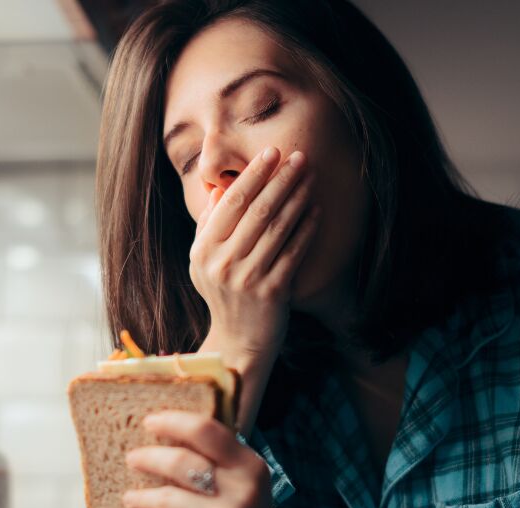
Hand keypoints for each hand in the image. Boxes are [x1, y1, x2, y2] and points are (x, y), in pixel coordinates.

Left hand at [123, 411, 276, 507]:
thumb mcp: (243, 479)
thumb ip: (218, 456)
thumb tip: (166, 431)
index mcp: (249, 466)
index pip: (205, 430)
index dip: (172, 422)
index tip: (149, 421)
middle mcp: (240, 491)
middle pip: (179, 462)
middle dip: (148, 458)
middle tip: (132, 458)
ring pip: (166, 498)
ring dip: (141, 496)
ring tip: (130, 496)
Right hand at [190, 147, 318, 431]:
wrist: (238, 342)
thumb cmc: (224, 294)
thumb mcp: (205, 262)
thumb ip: (210, 225)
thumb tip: (220, 188)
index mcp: (203, 250)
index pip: (230, 203)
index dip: (252, 175)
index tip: (271, 153)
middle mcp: (222, 263)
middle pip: (257, 210)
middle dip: (280, 179)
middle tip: (299, 156)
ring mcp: (248, 278)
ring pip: (277, 227)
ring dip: (297, 197)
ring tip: (310, 177)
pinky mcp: (272, 292)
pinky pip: (293, 251)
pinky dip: (305, 228)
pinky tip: (316, 210)